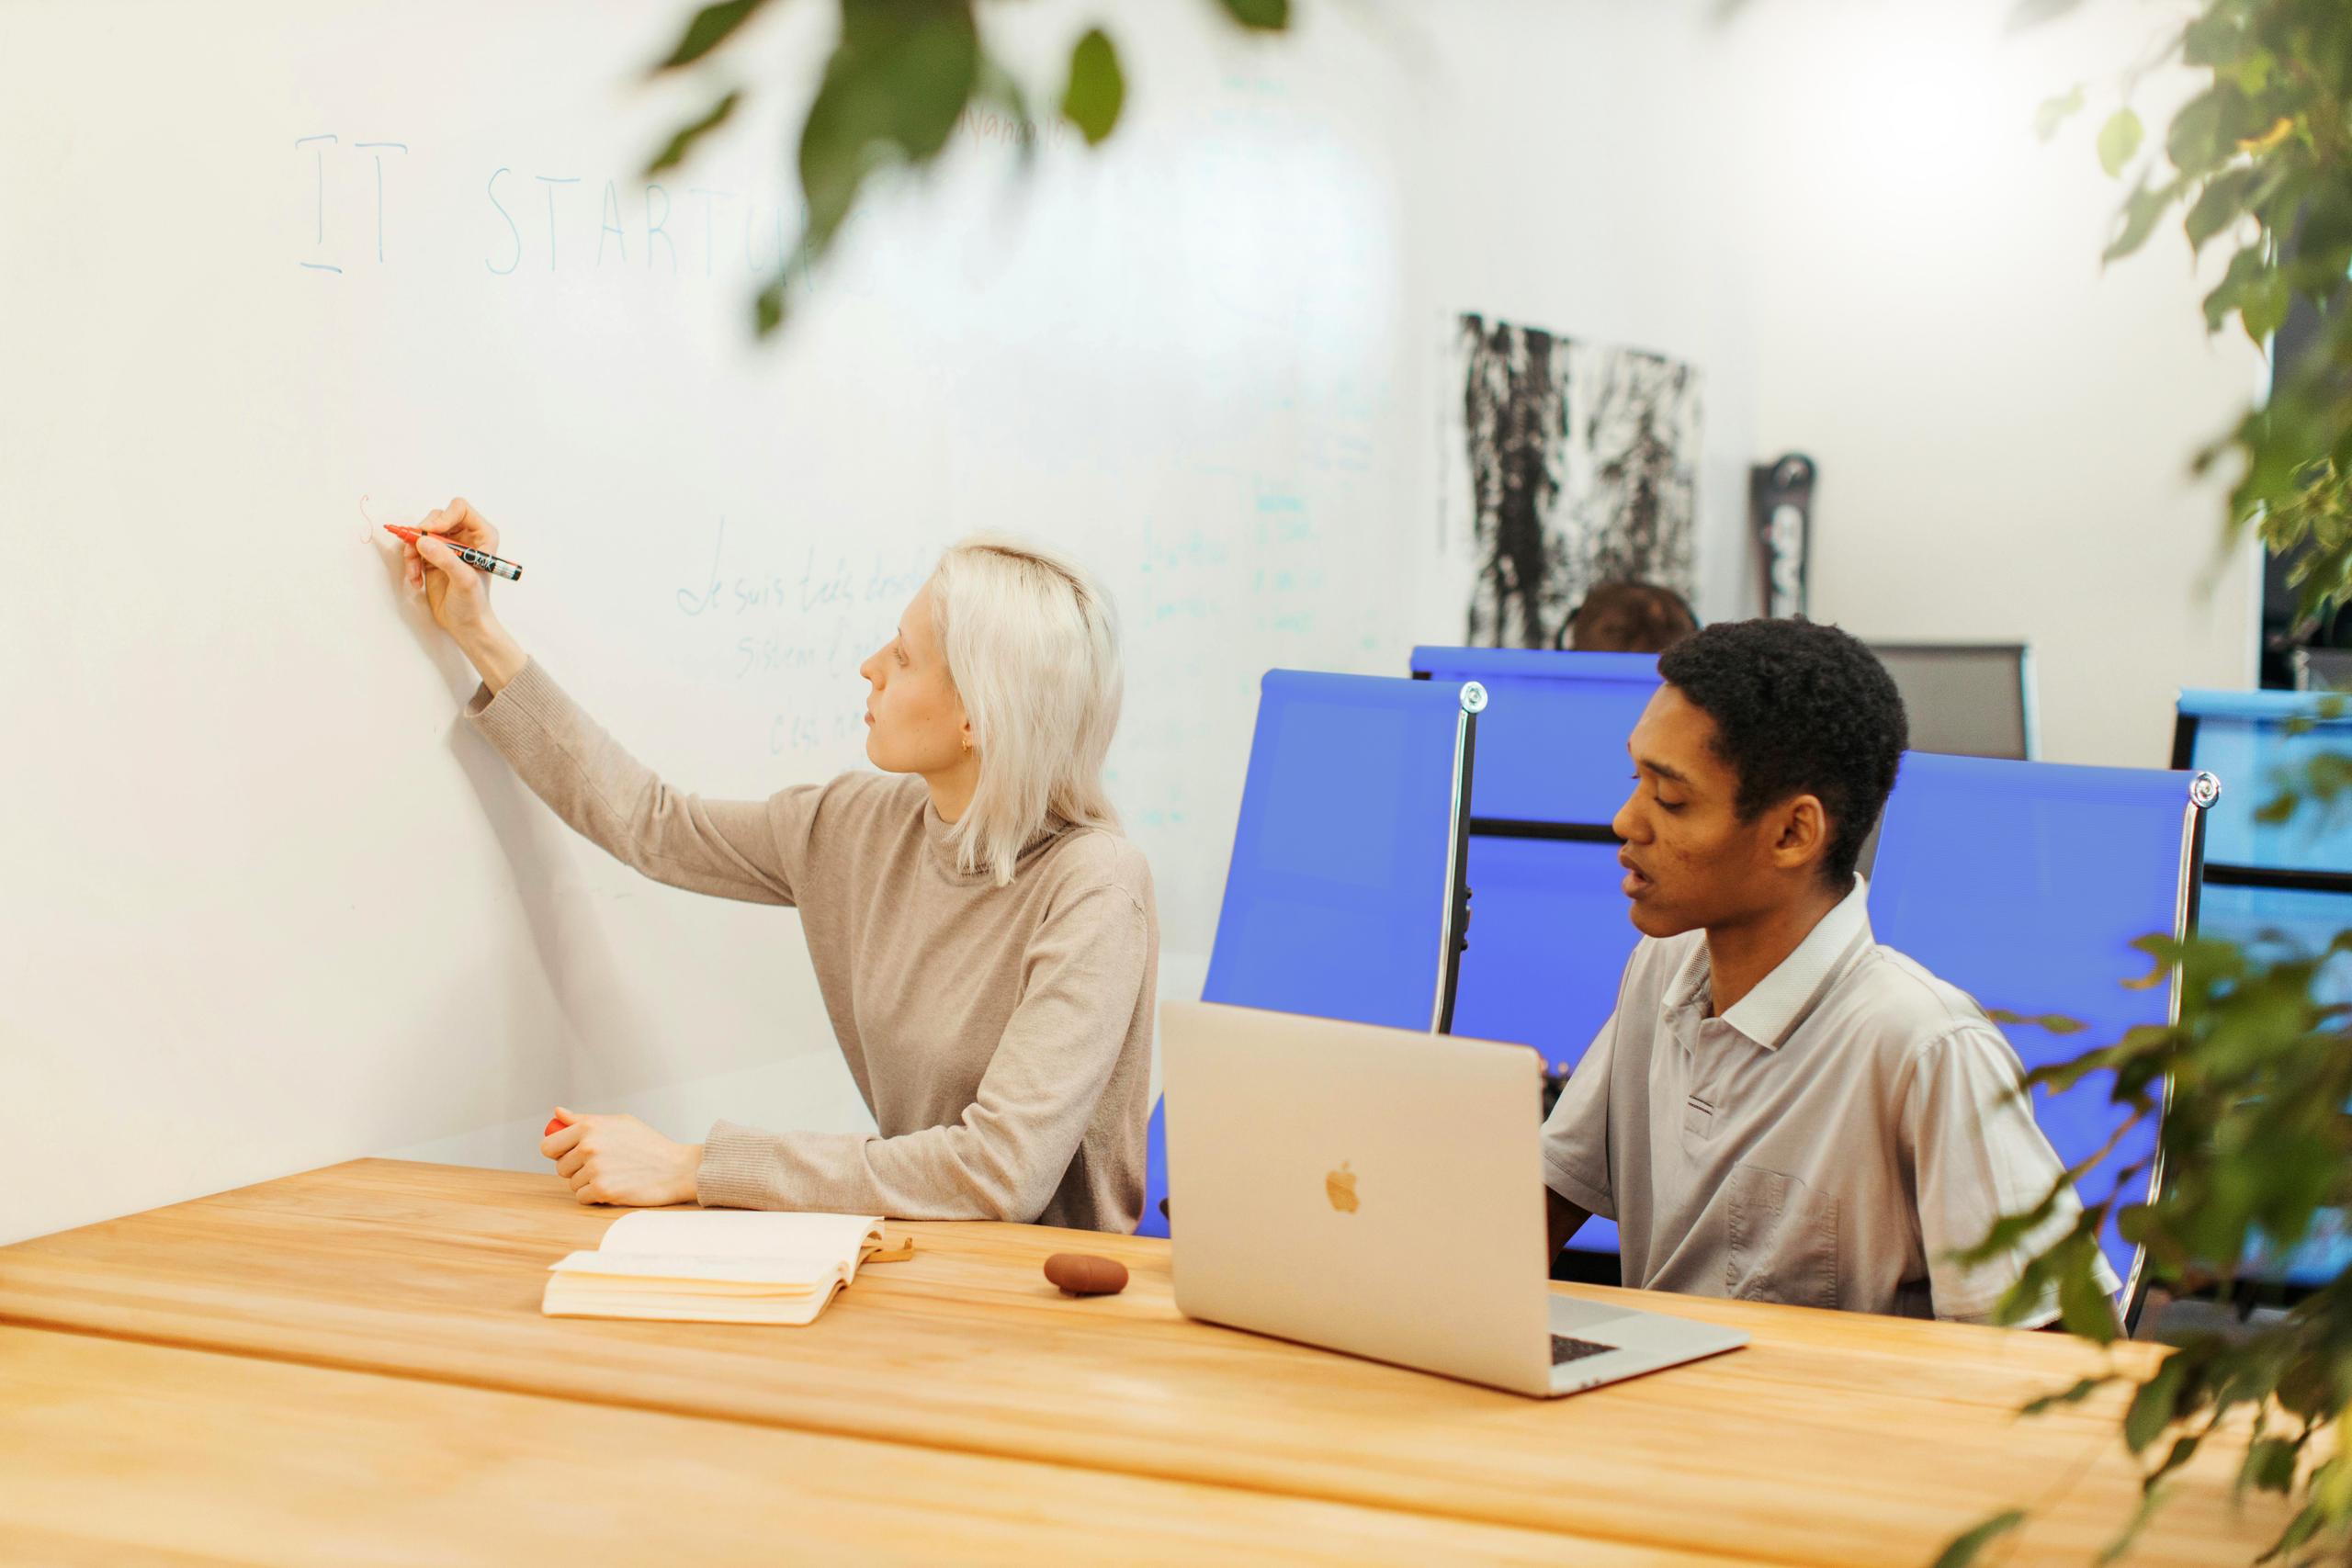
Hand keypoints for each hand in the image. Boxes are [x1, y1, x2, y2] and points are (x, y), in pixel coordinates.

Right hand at [401, 496, 500, 639]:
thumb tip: (422, 541)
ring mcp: (447, 546)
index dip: (443, 517)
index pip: (460, 508)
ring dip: (412, 551)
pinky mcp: (433, 557)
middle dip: (421, 535)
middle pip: (436, 517)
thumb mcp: (464, 580)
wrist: (466, 625)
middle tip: (414, 552)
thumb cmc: (474, 604)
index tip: (430, 533)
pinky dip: (410, 562)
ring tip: (414, 573)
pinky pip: (414, 548)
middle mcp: (465, 536)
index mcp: (482, 535)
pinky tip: (415, 581)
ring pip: (421, 533)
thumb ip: (445, 559)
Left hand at [541, 1107, 702, 1207]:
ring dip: (588, 1184)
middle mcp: (589, 1146)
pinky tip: (615, 1187)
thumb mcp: (619, 1123)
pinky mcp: (603, 1190)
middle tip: (602, 1166)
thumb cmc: (649, 1145)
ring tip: (613, 1175)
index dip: (558, 1152)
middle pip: (561, 1167)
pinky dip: (595, 1197)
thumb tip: (557, 1113)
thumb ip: (584, 1119)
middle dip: (576, 1169)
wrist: (677, 1168)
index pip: (548, 1146)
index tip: (569, 1155)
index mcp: (589, 1127)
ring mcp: (595, 1169)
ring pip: (573, 1184)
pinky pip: (583, 1198)